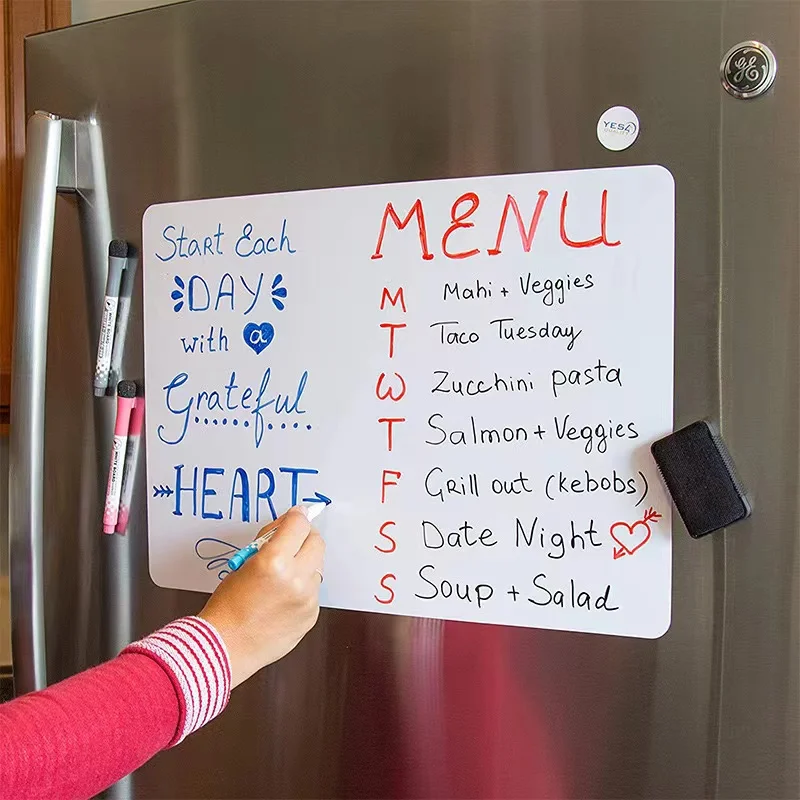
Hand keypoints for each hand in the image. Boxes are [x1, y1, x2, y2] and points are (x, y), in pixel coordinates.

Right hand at [198, 506, 324, 688]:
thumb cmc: (227, 608)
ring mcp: (307, 599)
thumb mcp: (243, 564)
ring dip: (305, 564)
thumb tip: (286, 526)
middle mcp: (295, 578)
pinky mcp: (312, 615)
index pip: (299, 525)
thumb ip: (268, 543)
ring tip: (283, 576)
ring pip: (317, 567)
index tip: (296, 515)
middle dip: (306, 537)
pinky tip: (284, 597)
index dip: (296, 517)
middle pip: (316, 542)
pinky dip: (303, 588)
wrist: (225, 647)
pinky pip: (314, 591)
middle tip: (294, 540)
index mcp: (274, 561)